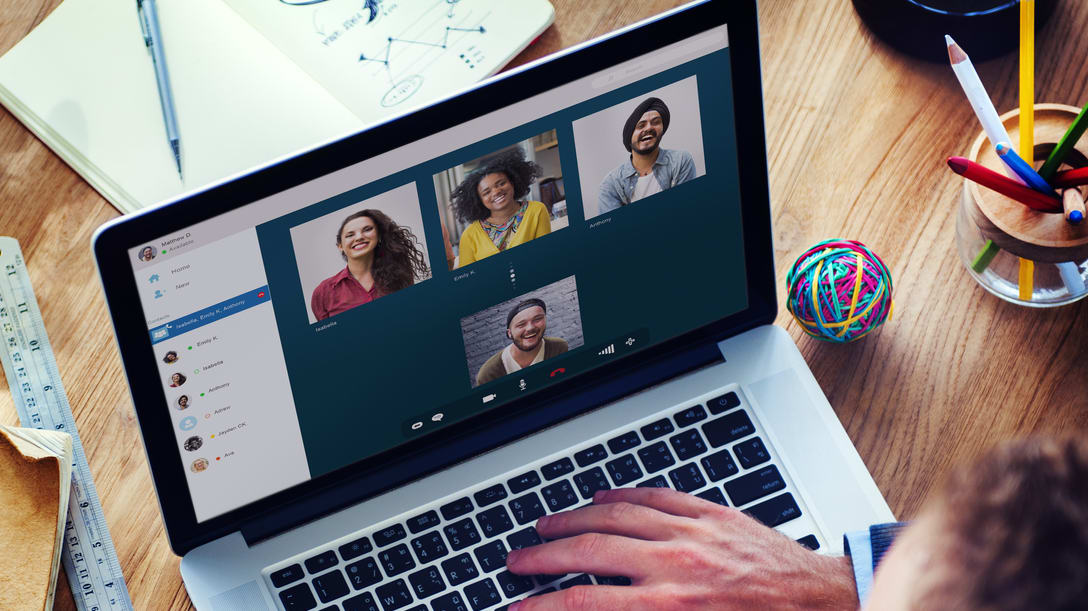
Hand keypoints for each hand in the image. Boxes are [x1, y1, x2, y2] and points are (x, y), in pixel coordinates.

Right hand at [505, 487, 856, 609]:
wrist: (821, 604)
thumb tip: (603, 609)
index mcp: (668, 607)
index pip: (582, 603)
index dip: (540, 605)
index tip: (516, 607)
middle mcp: (673, 566)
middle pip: (588, 551)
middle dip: (543, 556)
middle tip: (515, 560)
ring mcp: (690, 533)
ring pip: (615, 515)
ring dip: (573, 519)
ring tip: (545, 526)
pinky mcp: (710, 514)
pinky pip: (655, 496)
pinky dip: (622, 494)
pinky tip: (601, 496)